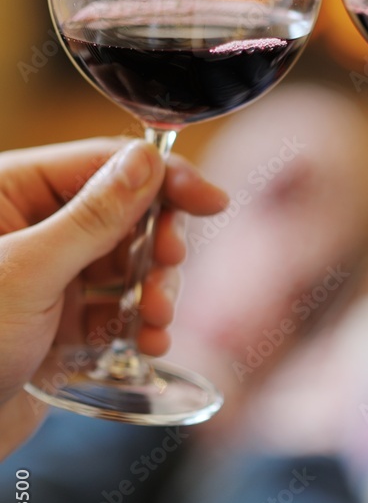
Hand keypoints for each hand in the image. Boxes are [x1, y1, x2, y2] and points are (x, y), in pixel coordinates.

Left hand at [0, 138, 226, 455]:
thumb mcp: (29, 272)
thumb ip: (93, 215)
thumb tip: (146, 161)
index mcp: (10, 193)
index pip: (103, 164)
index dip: (163, 179)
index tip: (212, 200)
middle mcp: (33, 228)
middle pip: (124, 213)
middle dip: (156, 244)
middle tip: (169, 268)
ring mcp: (49, 276)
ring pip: (127, 264)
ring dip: (153, 289)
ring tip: (156, 319)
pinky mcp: (62, 322)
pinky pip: (117, 309)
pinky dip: (140, 324)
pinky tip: (149, 342)